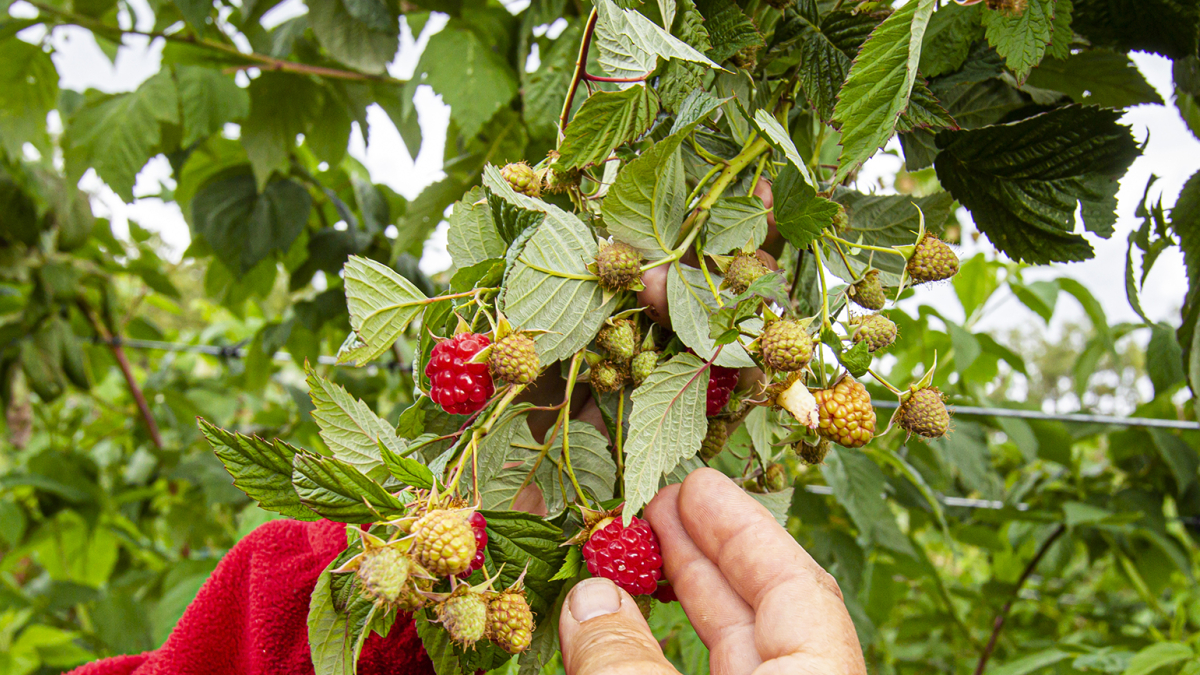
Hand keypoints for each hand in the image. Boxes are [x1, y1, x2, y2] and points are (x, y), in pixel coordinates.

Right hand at [558, 469, 865, 674]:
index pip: (797, 586)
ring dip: (680, 604)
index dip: (742, 529)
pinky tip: (621, 640)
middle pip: (766, 615)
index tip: (694, 486)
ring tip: (631, 558)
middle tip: (652, 509)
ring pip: (735, 659)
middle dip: (705, 555)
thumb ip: (625, 661)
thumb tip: (589, 597)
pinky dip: (662, 659)